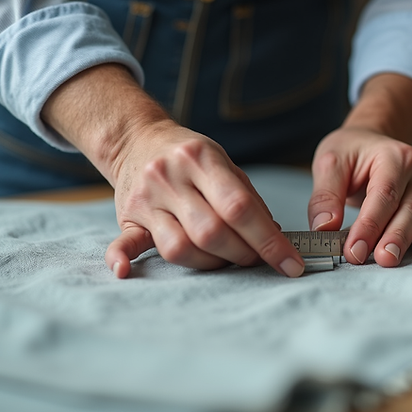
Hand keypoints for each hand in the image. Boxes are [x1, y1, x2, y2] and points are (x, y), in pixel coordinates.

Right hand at [41, 64, 304, 278]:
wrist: (137, 139)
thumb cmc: (191, 157)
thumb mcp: (223, 163)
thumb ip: (247, 198)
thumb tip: (275, 237)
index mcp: (201, 159)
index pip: (240, 207)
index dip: (269, 240)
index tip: (291, 263)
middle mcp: (170, 177)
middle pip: (211, 231)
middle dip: (243, 254)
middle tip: (256, 259)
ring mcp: (146, 198)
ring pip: (179, 246)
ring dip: (211, 264)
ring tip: (225, 260)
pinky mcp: (128, 218)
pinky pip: (122, 242)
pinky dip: (120, 258)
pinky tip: (123, 272)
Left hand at [308, 126, 411, 266]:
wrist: (368, 143)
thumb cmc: (350, 152)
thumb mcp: (329, 163)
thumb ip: (325, 196)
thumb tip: (324, 228)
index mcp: (393, 157)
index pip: (383, 195)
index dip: (369, 225)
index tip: (354, 249)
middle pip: (406, 209)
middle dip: (392, 238)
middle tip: (379, 260)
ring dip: (406, 243)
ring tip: (391, 260)